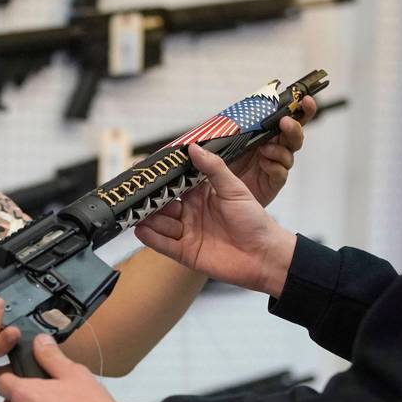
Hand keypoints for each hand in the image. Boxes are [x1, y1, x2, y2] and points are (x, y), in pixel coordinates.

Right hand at [135, 143, 296, 296]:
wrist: (265, 254)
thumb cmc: (254, 220)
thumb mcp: (234, 188)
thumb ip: (213, 168)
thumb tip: (193, 147)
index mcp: (201, 194)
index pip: (175, 182)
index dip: (161, 176)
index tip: (145, 167)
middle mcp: (191, 212)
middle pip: (163, 203)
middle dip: (149, 197)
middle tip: (136, 190)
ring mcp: (187, 232)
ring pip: (161, 223)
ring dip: (149, 216)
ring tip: (138, 209)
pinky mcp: (186, 253)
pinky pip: (164, 244)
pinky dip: (152, 237)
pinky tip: (142, 229)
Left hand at [230, 96, 315, 206]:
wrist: (221, 196)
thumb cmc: (224, 167)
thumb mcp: (222, 146)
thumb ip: (224, 135)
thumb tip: (218, 122)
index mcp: (263, 133)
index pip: (283, 116)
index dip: (296, 107)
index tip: (304, 98)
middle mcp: (273, 146)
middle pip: (293, 133)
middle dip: (294, 125)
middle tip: (285, 122)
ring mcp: (275, 163)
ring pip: (289, 151)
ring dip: (280, 149)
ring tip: (265, 148)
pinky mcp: (274, 181)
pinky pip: (281, 172)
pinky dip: (274, 166)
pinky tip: (264, 164)